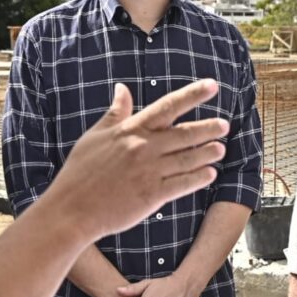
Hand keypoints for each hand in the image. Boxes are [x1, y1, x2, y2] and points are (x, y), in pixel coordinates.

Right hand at [45, 80, 228, 240]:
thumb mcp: (94, 136)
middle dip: (209, 128)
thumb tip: (122, 88)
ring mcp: (149, 172)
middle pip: (185, 133)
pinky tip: (210, 173)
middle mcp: (143, 148)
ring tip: (221, 148)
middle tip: (225, 125)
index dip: (193, 94)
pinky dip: (199, 178)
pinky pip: (183, 184)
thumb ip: (114, 112)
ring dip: (208, 153)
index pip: (168, 106)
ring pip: (188, 158)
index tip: (212, 86)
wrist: (71, 210)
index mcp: (130, 130)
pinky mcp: (152, 196)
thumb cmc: (79, 172)